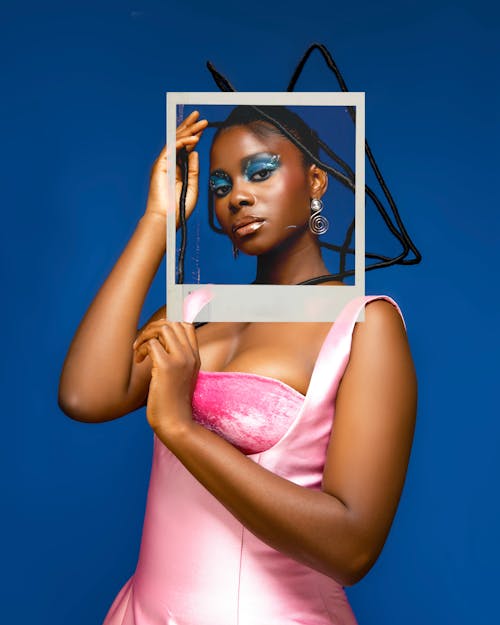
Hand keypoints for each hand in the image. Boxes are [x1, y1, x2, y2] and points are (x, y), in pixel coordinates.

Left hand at [133, 320, 199, 438]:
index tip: (154, 336)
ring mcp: (180, 360)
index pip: (186, 325)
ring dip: (146, 335)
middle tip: (143, 344)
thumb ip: (175, 362)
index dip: (168, 324)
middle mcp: (190, 355)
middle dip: (153, 328)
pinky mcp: (166, 367)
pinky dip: (141, 348)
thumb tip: (158, 347)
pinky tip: (138, 361)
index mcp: (195, 357)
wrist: (176, 424)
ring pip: (163, 328)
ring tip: (139, 350)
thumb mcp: (179, 379)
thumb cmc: (173, 405)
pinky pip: (151, 343)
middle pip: (173, 323)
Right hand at [145, 111, 207, 225]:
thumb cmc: (178, 207)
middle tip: (199, 116)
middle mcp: (169, 164)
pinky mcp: (160, 166)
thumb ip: (193, 169)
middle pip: (179, 140)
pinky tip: (193, 139)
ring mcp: (164, 164)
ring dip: (188, 130)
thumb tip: (195, 152)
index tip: (202, 127)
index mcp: (177, 168)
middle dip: (190, 127)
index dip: (193, 135)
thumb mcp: (192, 186)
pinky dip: (182, 142)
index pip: (185, 147)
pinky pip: (171, 149)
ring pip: (175, 141)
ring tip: (199, 122)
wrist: (167, 218)